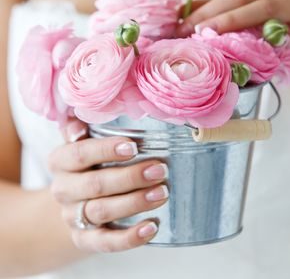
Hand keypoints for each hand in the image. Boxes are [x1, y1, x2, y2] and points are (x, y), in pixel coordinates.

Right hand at [48, 130, 168, 252]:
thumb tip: (85, 115)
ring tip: (162, 193)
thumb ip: (83, 125)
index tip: (133, 146)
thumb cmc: (88, 164)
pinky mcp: (84, 239)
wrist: (73, 201)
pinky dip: (129, 238)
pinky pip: (105, 242)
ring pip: (101, 211)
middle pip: (94, 185)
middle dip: (129, 177)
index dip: (105, 150)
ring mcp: (72, 216)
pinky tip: (152, 227)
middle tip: (160, 169)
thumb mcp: (83, 142)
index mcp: (60, 161)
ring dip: (134, 202)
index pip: (79, 154)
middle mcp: (63, 189)